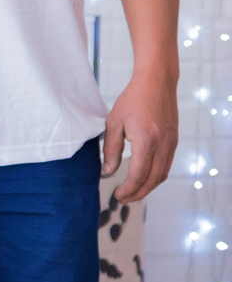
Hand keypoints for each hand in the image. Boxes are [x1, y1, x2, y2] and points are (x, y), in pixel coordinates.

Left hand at [103, 72, 177, 200]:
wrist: (157, 82)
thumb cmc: (133, 99)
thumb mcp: (114, 123)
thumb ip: (110, 149)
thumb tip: (107, 172)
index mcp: (146, 140)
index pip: (138, 174)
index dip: (128, 189)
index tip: (117, 194)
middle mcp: (163, 145)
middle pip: (153, 180)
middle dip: (137, 193)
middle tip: (122, 199)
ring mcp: (171, 144)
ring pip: (162, 175)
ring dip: (147, 187)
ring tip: (132, 192)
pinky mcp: (174, 141)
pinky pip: (166, 166)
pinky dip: (155, 177)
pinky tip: (143, 178)